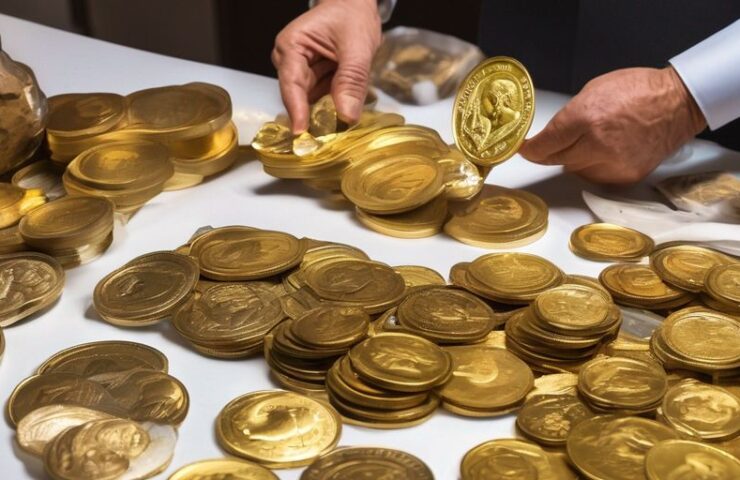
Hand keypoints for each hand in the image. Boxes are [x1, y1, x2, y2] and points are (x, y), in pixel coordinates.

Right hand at [272, 0, 381, 132]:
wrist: (355, 7)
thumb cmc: (352, 16)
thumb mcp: (358, 46)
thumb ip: (352, 80)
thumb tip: (346, 115)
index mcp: (291, 46)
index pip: (291, 83)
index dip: (297, 110)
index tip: (302, 133)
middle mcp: (290, 61)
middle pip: (299, 97)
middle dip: (314, 116)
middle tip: (328, 138)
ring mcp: (301, 72)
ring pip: (311, 102)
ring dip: (326, 113)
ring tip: (340, 126)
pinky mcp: (314, 81)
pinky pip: (322, 100)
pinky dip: (333, 107)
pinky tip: (343, 114)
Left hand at [519, 67, 706, 183]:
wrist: (677, 104)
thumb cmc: (638, 91)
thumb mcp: (594, 91)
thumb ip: (569, 116)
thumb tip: (551, 135)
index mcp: (586, 118)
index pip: (545, 144)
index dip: (530, 149)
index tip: (524, 149)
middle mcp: (596, 145)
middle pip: (556, 160)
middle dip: (550, 152)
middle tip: (550, 145)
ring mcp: (612, 164)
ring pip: (575, 170)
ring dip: (574, 158)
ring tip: (591, 140)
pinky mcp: (624, 177)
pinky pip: (595, 176)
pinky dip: (593, 166)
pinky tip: (605, 150)